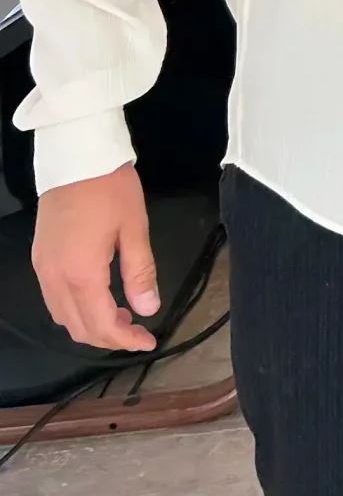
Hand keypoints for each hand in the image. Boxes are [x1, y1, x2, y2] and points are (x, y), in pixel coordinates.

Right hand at [32, 163, 160, 351]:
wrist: (75, 154)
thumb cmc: (109, 187)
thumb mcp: (134, 228)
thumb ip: (140, 272)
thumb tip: (148, 309)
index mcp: (81, 273)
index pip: (102, 324)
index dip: (126, 339)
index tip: (149, 342)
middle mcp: (54, 278)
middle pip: (78, 327)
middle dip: (109, 337)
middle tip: (138, 330)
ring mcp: (42, 268)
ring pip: (62, 316)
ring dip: (91, 324)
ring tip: (122, 314)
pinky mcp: (39, 257)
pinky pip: (54, 299)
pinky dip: (75, 309)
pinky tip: (98, 297)